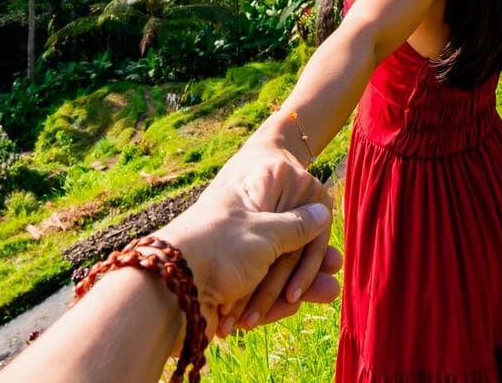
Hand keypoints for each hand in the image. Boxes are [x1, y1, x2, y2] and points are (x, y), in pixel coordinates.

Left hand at [154, 148, 340, 337]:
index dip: (311, 232)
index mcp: (250, 194)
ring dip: (298, 284)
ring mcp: (233, 254)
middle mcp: (242, 221)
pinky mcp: (226, 283)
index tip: (330, 250)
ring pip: (274, 270)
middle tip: (332, 280)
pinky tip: (291, 306)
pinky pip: (257, 289)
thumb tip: (321, 211)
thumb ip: (296, 226)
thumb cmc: (219, 248)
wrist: (169, 289)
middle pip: (284, 243)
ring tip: (327, 294)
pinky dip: (273, 299)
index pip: (290, 209)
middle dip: (308, 265)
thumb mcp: (265, 234)